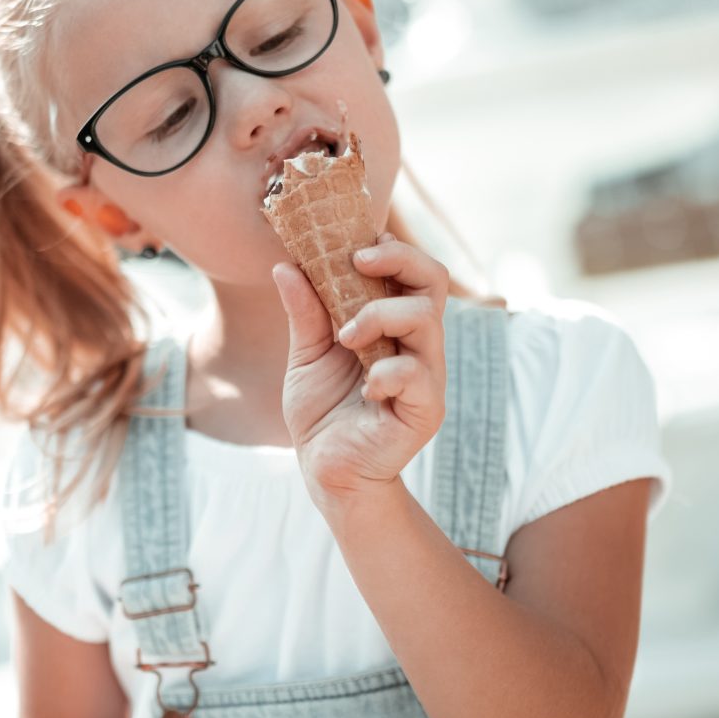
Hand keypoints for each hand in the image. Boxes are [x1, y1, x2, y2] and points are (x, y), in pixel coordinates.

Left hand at [271, 232, 448, 511]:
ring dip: (379, 316)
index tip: (357, 244)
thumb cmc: (322, 415)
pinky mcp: (425, 409)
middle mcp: (417, 345)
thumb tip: (285, 265)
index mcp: (394, 327)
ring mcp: (426, 376)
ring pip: (425, 320)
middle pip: (433, 281)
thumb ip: (305, 313)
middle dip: (398, 260)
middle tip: (357, 262)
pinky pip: (416, 374)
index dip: (393, 250)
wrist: (326, 473)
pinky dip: (385, 372)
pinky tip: (365, 387)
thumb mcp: (306, 356)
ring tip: (345, 338)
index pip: (412, 273)